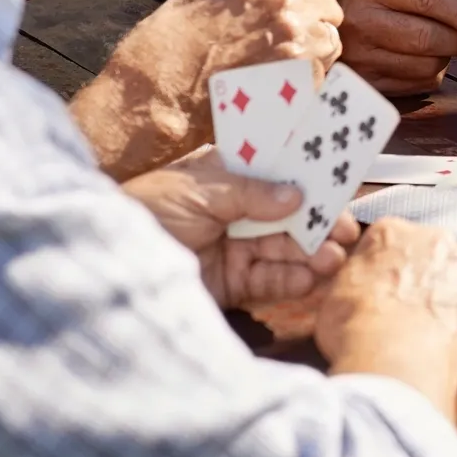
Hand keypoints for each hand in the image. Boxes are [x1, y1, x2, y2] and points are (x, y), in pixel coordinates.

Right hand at [72, 0, 343, 178]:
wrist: (155, 96)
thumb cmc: (166, 48)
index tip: (300, 4)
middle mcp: (286, 0)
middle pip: (330, 8)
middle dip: (314, 24)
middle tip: (284, 45)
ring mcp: (299, 40)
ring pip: (332, 43)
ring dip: (314, 56)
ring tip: (278, 71)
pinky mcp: (303, 80)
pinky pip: (324, 77)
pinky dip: (307, 84)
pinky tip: (276, 91)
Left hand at [124, 146, 359, 307]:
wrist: (108, 265)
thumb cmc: (146, 211)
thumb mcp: (198, 189)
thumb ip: (250, 193)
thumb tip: (297, 195)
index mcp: (224, 176)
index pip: (274, 171)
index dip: (306, 174)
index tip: (340, 179)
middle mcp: (234, 211)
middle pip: (287, 214)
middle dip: (318, 220)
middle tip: (348, 229)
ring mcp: (234, 248)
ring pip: (284, 249)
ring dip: (311, 252)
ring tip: (334, 257)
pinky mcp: (231, 285)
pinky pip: (269, 281)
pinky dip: (291, 280)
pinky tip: (310, 279)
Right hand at [315, 218, 456, 420]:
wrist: (393, 363)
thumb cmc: (356, 330)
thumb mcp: (332, 294)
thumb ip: (354, 277)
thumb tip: (360, 282)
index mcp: (392, 232)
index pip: (392, 242)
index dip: (388, 270)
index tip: (384, 292)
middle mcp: (436, 240)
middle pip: (432, 257)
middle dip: (425, 281)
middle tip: (409, 316)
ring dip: (451, 303)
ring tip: (431, 337)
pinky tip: (454, 351)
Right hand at [339, 0, 456, 95]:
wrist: (326, 16)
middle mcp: (362, 20)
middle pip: (428, 38)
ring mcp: (361, 55)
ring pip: (426, 66)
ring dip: (448, 58)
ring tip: (449, 46)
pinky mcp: (365, 81)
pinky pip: (416, 84)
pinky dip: (432, 74)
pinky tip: (428, 59)